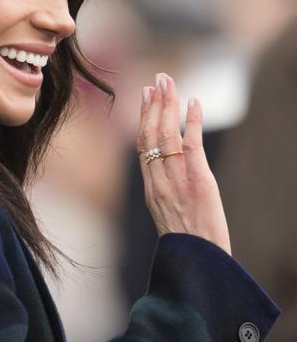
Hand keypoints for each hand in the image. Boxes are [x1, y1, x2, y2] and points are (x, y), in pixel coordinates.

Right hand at [138, 73, 231, 254]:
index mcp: (151, 191)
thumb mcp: (168, 218)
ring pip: (166, 135)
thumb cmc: (187, 245)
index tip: (146, 96)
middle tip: (158, 79)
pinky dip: (192, 121)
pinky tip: (194, 102)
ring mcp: (177, 181)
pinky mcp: (198, 181)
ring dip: (169, 105)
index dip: (143, 118)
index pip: (142, 147)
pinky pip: (192, 145)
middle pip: (151, 135)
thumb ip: (164, 194)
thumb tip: (165, 178)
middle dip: (154, 104)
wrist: (198, 262)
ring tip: (170, 83)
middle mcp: (159, 183)